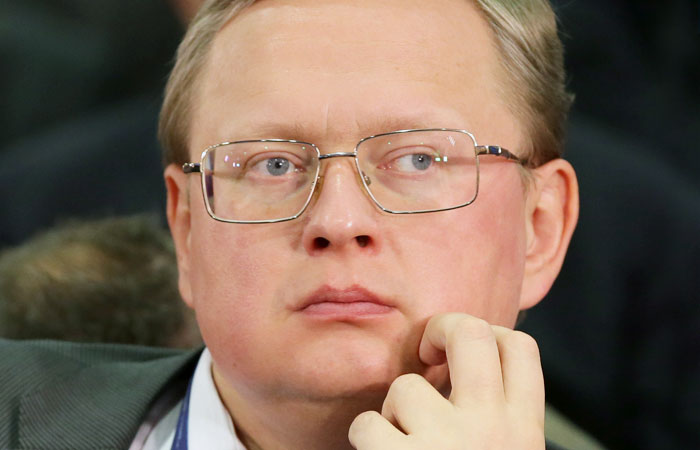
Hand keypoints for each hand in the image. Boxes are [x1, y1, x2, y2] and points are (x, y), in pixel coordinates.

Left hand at [348, 313, 544, 448]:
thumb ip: (497, 418)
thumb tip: (463, 369)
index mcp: (524, 432)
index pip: (521, 347)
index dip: (491, 334)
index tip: (468, 352)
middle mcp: (492, 431)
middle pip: (470, 332)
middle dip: (440, 328)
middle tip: (425, 351)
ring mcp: (448, 443)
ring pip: (405, 386)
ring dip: (394, 411)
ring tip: (402, 440)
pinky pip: (366, 424)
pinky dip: (366, 439)